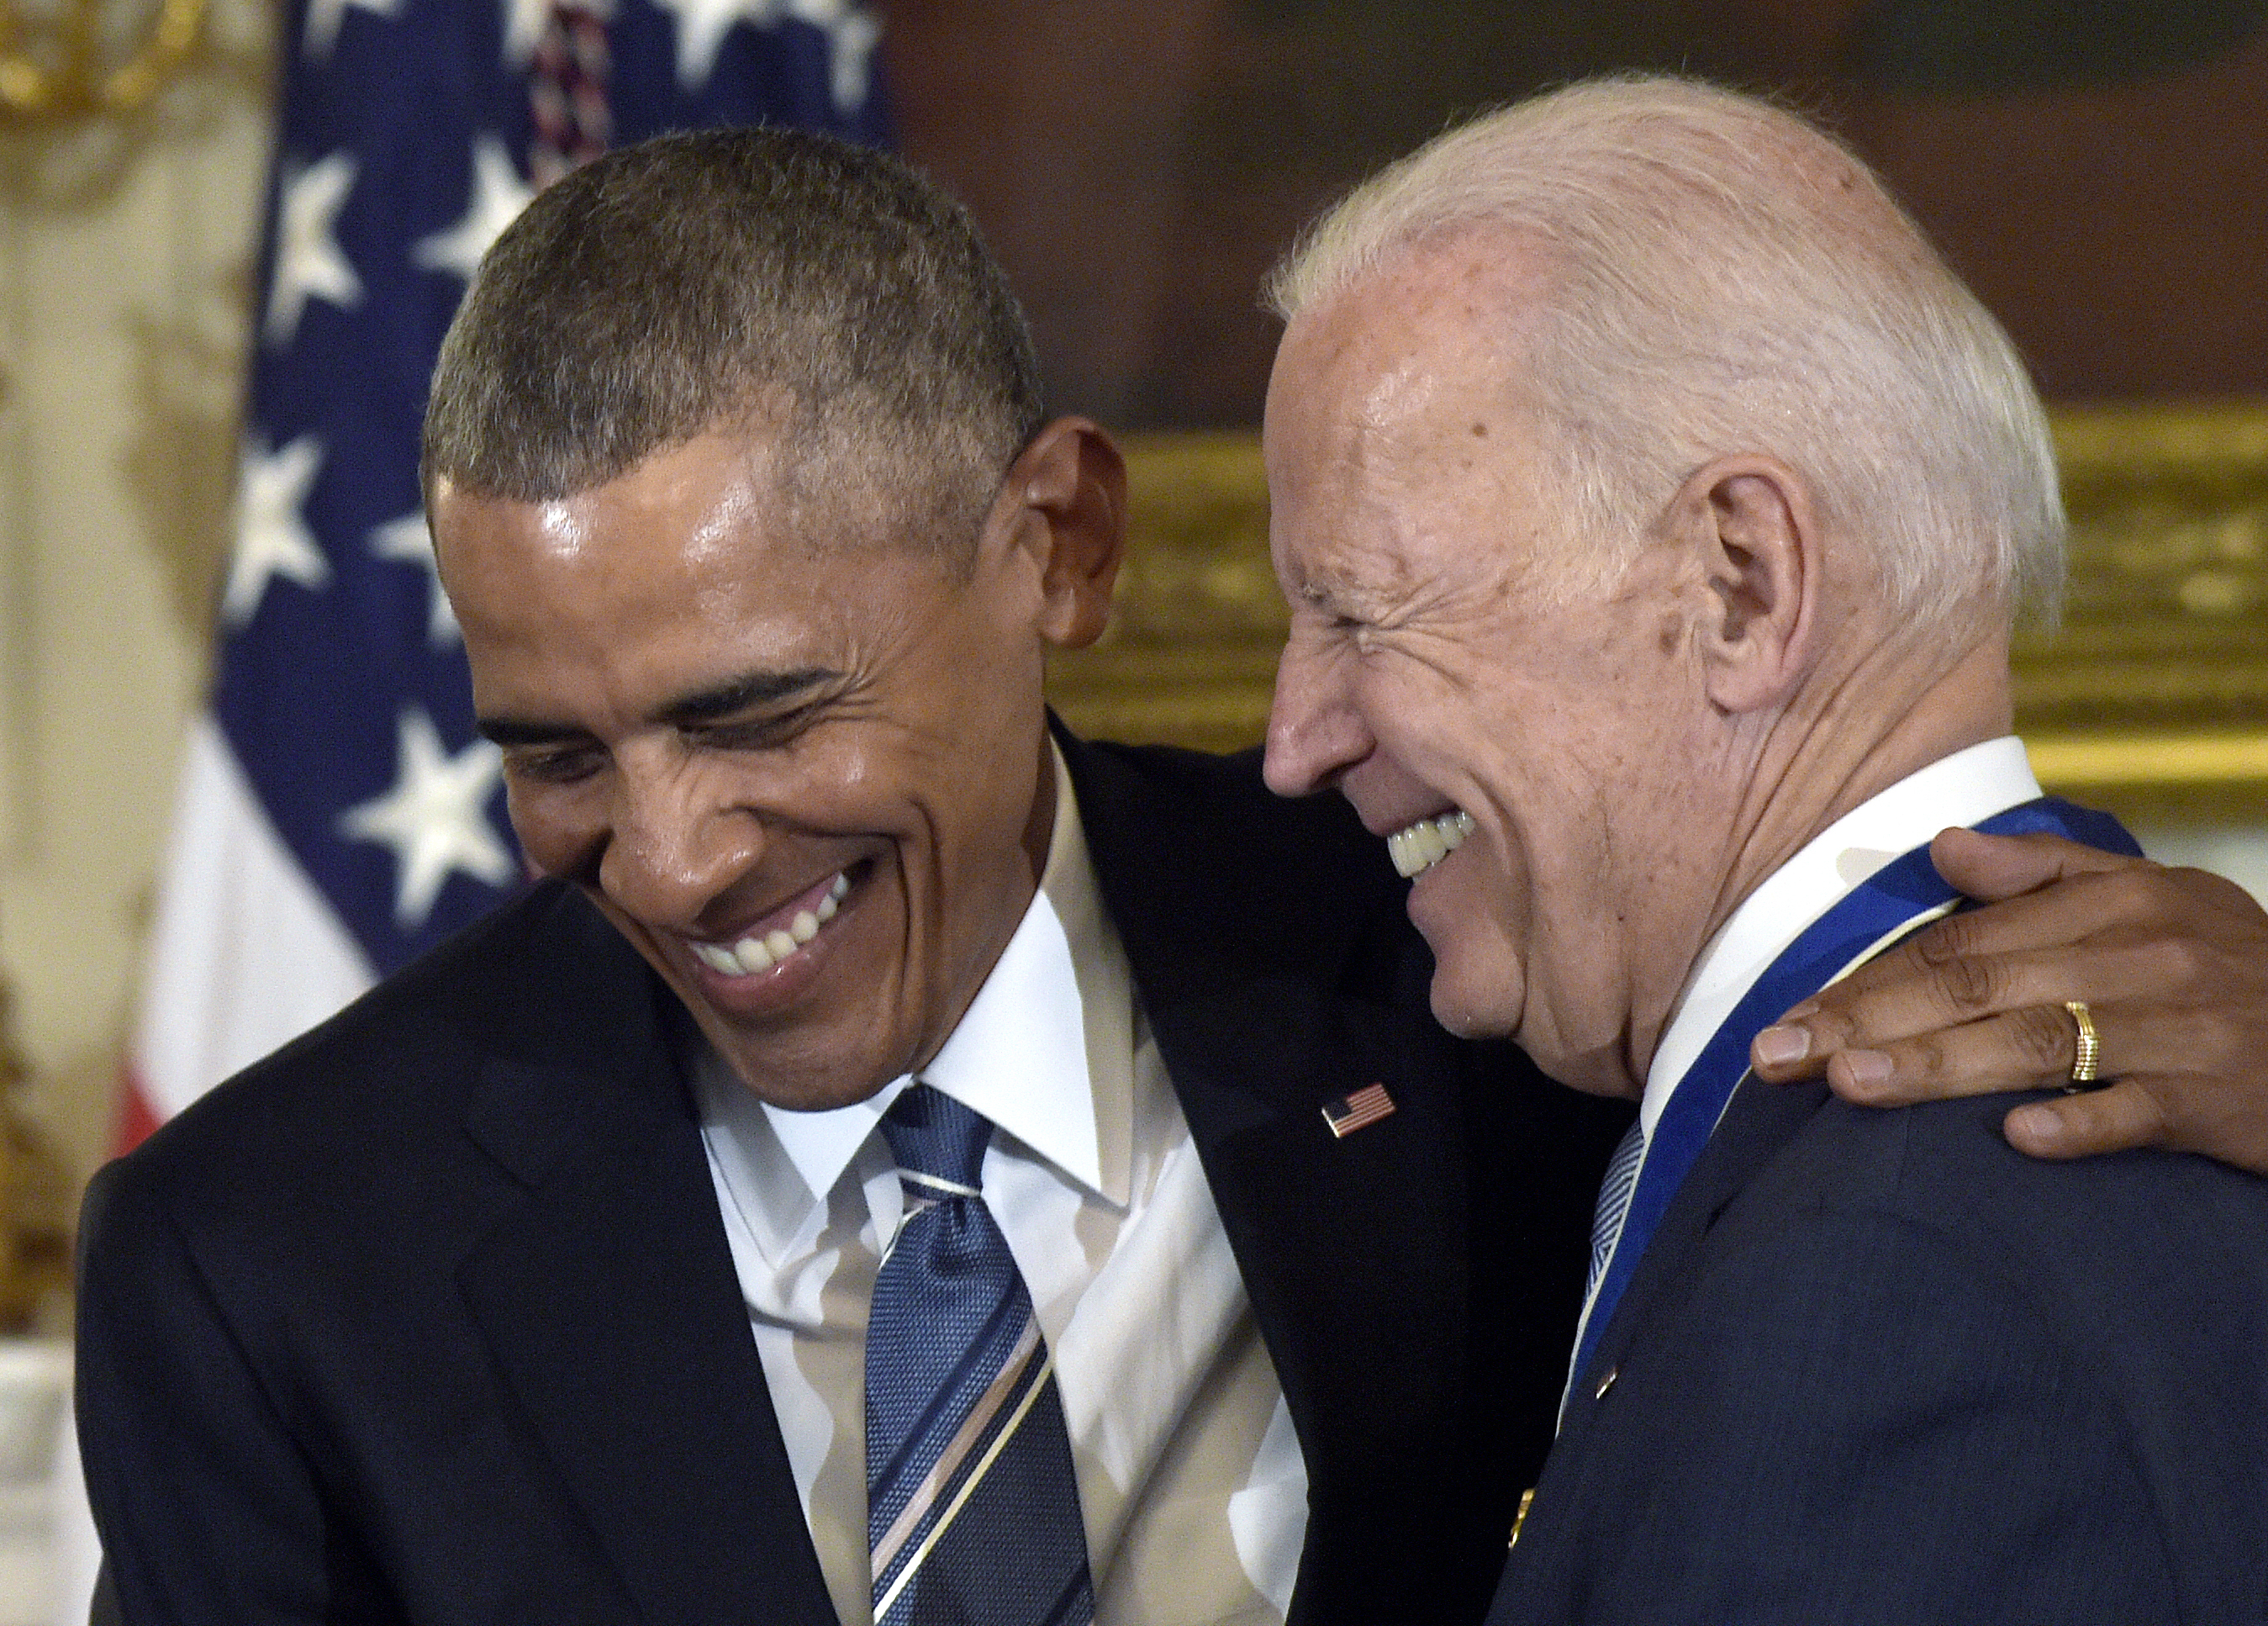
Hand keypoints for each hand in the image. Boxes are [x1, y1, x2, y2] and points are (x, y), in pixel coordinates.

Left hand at [1749, 827, 2267, 1173]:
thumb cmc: (2233, 975)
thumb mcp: (2153, 904)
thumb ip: (2047, 876)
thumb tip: (1945, 849)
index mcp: (2118, 899)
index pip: (1961, 942)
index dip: (1865, 980)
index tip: (1786, 1019)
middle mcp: (2148, 951)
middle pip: (1979, 985)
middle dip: (1867, 1022)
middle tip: (1777, 1057)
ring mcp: (2189, 1026)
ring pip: (2041, 1042)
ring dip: (1939, 1066)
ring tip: (1850, 1085)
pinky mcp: (2229, 1101)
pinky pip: (2144, 1109)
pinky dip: (2082, 1123)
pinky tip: (2015, 1140)